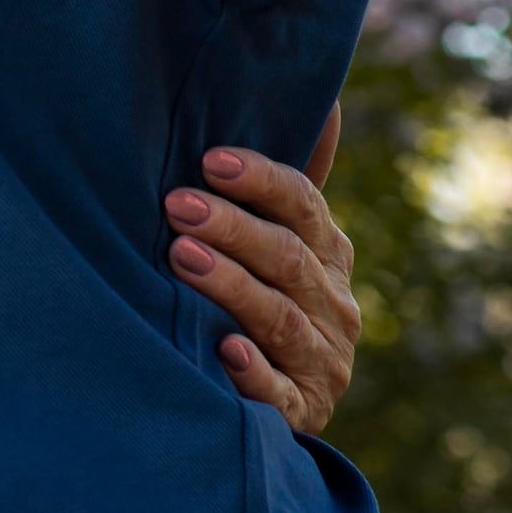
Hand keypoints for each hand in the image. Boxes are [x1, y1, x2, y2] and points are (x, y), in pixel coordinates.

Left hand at [163, 111, 363, 433]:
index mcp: (329, 255)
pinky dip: (253, 372)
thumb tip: (324, 100)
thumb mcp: (280, 240)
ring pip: (279, 318)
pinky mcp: (304, 412)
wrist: (275, 402)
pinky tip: (222, 350)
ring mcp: (322, 362)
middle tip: (176, 205)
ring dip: (229, 285)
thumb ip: (291, 184)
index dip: (260, 180)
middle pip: (286, 258)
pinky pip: (280, 393)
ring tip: (180, 257)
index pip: (304, 206)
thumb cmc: (262, 295)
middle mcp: (336, 307)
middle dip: (230, 228)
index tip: (210, 161)